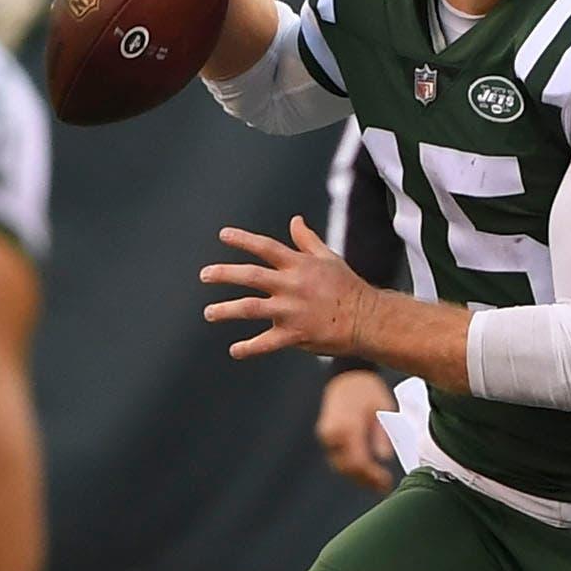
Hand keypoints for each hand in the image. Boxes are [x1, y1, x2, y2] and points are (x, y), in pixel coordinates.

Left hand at [202, 217, 376, 361]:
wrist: (366, 318)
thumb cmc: (347, 286)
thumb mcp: (328, 258)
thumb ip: (307, 240)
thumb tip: (295, 221)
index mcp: (299, 265)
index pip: (266, 247)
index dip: (243, 240)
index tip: (223, 235)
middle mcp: (292, 286)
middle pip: (251, 276)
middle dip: (224, 274)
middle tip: (204, 274)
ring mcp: (292, 311)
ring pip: (250, 308)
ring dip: (226, 310)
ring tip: (209, 312)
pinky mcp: (295, 334)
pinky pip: (266, 343)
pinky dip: (248, 347)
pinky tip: (235, 350)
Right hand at [317, 369, 399, 492]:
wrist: (347, 377)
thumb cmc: (368, 391)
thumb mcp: (383, 409)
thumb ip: (382, 434)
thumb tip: (384, 456)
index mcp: (348, 427)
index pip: (359, 461)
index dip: (372, 476)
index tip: (386, 482)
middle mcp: (333, 434)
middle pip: (347, 468)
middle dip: (366, 481)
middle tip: (383, 487)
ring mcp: (326, 436)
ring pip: (340, 466)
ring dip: (358, 477)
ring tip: (376, 483)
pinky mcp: (326, 437)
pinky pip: (337, 458)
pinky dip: (350, 467)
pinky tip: (365, 472)